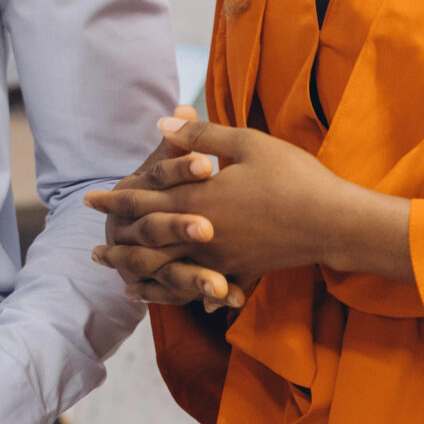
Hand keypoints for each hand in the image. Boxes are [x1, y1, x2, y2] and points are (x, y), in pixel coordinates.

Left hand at [84, 115, 412, 285]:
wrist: (334, 222)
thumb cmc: (292, 176)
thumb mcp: (245, 143)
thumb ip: (200, 136)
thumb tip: (162, 124)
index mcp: (195, 199)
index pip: (143, 200)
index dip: (115, 199)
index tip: (89, 200)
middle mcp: (199, 234)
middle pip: (146, 243)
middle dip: (119, 245)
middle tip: (95, 251)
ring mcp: (219, 258)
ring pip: (169, 270)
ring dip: (142, 273)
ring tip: (121, 279)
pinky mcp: (241, 271)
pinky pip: (203, 286)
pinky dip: (182, 292)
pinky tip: (174, 298)